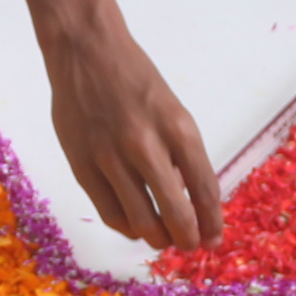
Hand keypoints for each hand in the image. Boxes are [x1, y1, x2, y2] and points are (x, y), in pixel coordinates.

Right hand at [49, 26, 219, 249]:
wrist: (86, 51)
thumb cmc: (135, 80)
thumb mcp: (173, 111)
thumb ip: (181, 155)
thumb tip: (190, 203)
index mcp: (178, 128)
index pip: (204, 190)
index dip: (212, 222)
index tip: (214, 239)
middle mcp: (146, 145)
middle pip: (176, 215)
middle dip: (188, 239)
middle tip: (189, 243)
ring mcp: (110, 157)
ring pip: (142, 222)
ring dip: (158, 239)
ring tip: (162, 238)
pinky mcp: (82, 165)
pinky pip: (110, 213)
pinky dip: (127, 227)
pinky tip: (135, 225)